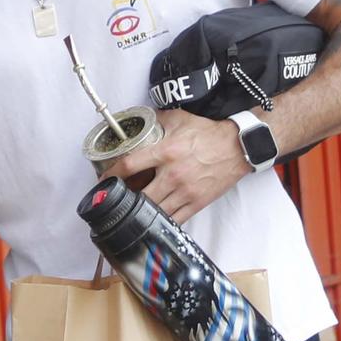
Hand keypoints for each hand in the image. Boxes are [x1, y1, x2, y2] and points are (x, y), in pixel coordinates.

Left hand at [101, 108, 250, 221]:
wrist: (238, 147)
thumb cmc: (208, 133)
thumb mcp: (180, 119)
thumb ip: (156, 119)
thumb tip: (137, 120)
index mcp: (166, 152)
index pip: (130, 165)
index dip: (111, 174)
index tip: (102, 180)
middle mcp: (173, 174)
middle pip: (140, 196)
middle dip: (124, 200)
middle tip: (115, 200)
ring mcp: (186, 191)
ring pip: (155, 211)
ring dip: (140, 212)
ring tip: (130, 210)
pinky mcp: (197, 203)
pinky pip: (174, 220)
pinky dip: (161, 221)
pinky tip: (151, 220)